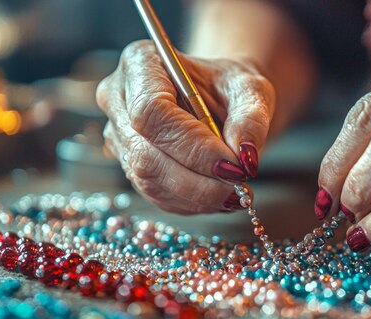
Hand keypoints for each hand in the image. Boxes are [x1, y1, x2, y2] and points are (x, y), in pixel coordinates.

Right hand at [97, 40, 274, 213]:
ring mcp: (119, 136)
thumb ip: (251, 117)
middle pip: (145, 154)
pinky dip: (193, 202)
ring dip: (197, 196)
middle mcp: (119, 99)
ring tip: (237, 193)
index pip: (151, 111)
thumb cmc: (230, 86)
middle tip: (240, 187)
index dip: (192, 146)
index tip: (233, 165)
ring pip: (149, 181)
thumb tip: (245, 157)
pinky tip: (220, 195)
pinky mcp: (130, 166)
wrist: (221, 98)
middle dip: (197, 180)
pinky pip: (156, 195)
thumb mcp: (251, 89)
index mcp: (140, 63)